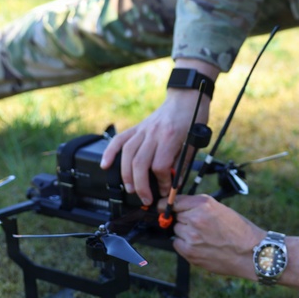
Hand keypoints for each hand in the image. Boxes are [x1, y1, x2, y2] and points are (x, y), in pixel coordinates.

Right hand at [100, 88, 210, 205]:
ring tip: (131, 189)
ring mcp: (143, 129)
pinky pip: (119, 140)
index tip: (166, 191)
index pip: (160, 166)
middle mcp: (153, 133)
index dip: (162, 182)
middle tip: (146, 199)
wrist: (186, 98)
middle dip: (141, 186)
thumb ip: (182, 164)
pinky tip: (104, 165)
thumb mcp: (194, 143)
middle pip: (140, 163)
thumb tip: (174, 184)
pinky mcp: (137, 127)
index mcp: (170, 137)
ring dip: (126, 175)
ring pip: (127, 154)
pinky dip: (109, 152)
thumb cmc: (193, 119)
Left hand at [170, 194, 262, 278]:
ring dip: (184, 232)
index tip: (162, 205)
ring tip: (204, 237)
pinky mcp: (190, 252)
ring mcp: (191, 236)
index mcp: (203, 204)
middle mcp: (195, 218)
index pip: (174, 200)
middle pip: (175, 216)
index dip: (167, 203)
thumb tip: (177, 208)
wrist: (250, 252)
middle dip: (183, 219)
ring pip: (176, 230)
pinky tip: (200, 246)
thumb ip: (198, 206)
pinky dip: (184, 244)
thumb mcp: (220, 208)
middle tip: (200, 226)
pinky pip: (177, 244)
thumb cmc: (238, 230)